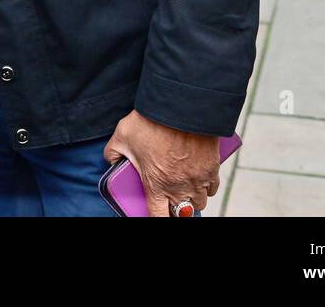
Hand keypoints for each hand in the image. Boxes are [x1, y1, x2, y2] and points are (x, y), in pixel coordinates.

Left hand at [102, 110, 219, 216]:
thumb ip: (113, 153)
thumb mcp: (122, 136)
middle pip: (183, 213)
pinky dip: (206, 186)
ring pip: (199, 202)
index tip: (154, 214)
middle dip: (176, 209)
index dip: (156, 218)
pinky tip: (198, 179)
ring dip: (191, 198)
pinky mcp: (213, 168)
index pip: (159, 218)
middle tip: (169, 198)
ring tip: (182, 187)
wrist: (181, 106)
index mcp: (156, 185)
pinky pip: (213, 187)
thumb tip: (112, 162)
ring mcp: (198, 179)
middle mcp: (179, 188)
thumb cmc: (150, 122)